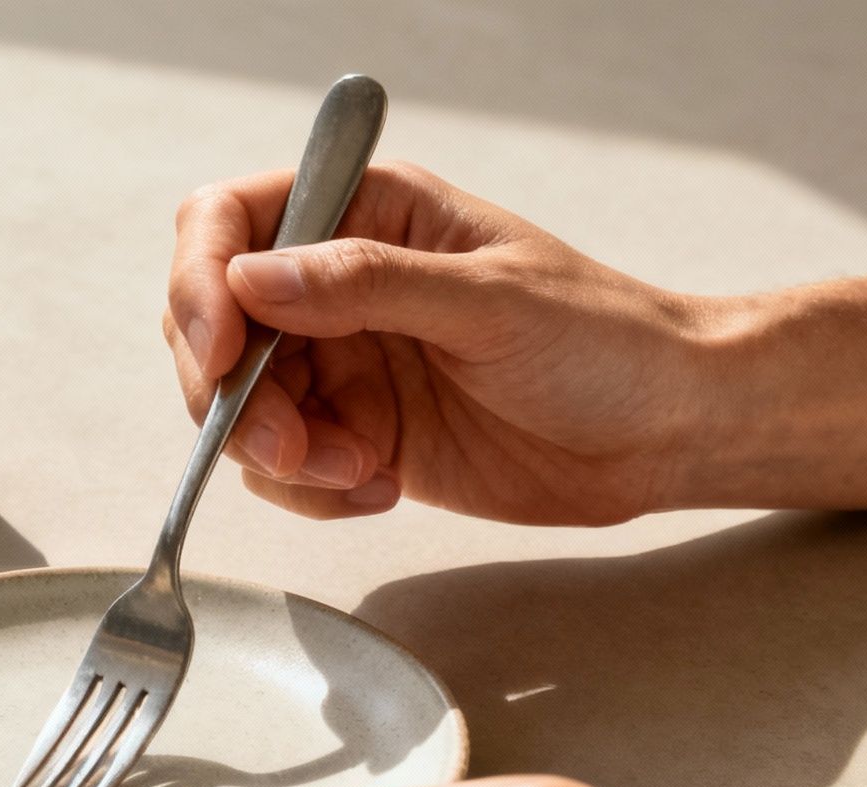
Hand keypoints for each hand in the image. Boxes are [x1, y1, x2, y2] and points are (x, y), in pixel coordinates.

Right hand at [164, 163, 708, 524]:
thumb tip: (252, 279)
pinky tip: (381, 488)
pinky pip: (286, 470)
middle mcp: (341, 285)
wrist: (665, 433)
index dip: (202, 284)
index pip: (230, 224)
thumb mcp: (490, 301)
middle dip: (233, 393)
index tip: (220, 353)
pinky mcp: (359, 436)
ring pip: (241, 408)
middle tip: (287, 444)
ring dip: (275, 454)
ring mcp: (346, 364)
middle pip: (215, 324)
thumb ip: (366, 285)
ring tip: (357, 470)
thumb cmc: (607, 342)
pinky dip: (312, 492)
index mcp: (369, 215)